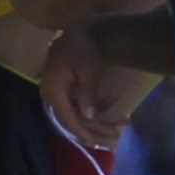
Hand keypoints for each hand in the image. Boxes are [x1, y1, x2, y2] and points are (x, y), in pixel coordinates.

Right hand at [40, 28, 124, 148]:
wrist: (82, 31)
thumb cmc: (83, 48)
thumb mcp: (88, 70)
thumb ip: (87, 94)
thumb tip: (88, 116)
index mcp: (53, 89)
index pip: (67, 117)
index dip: (81, 131)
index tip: (95, 143)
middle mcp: (52, 94)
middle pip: (74, 118)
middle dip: (97, 127)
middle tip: (117, 133)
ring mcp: (59, 93)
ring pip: (78, 114)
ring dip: (100, 119)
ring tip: (122, 121)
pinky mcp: (66, 91)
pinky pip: (80, 106)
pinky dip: (96, 108)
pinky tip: (113, 105)